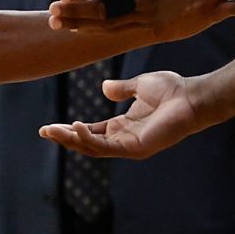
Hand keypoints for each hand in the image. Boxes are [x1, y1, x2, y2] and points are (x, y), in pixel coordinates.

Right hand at [39, 71, 202, 158]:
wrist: (190, 97)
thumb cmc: (172, 91)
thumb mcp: (139, 85)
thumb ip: (121, 88)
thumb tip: (104, 87)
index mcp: (125, 125)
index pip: (93, 132)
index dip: (71, 130)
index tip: (50, 126)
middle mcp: (125, 138)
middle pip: (89, 143)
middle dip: (65, 138)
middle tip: (44, 131)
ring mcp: (130, 145)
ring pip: (94, 148)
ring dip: (72, 140)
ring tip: (52, 131)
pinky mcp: (136, 148)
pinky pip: (107, 147)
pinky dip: (89, 140)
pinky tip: (76, 128)